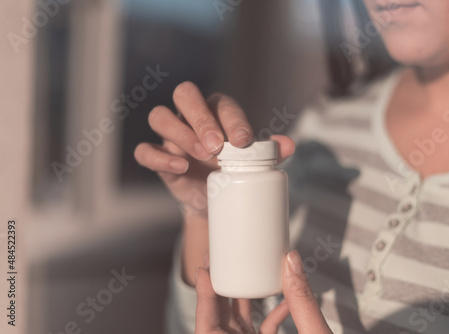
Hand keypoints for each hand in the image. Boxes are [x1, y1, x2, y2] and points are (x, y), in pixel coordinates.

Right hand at [134, 81, 294, 215]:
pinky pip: (145, 150)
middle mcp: (190, 118)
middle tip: (217, 145)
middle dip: (200, 117)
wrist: (215, 201)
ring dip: (180, 133)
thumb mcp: (253, 162)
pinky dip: (159, 157)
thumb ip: (270, 151)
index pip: (219, 102)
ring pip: (160, 116)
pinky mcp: (159, 157)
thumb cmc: (234, 172)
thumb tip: (290, 144)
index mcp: (216, 112)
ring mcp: (171, 136)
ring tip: (202, 156)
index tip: (243, 141)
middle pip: (185, 95)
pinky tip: (179, 166)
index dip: (231, 119)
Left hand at [195, 250, 332, 333]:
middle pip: (222, 320)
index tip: (205, 266)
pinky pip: (264, 333)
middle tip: (222, 258)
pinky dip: (271, 315)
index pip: (207, 325)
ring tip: (247, 269)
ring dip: (245, 298)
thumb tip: (291, 261)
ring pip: (242, 325)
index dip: (204, 293)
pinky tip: (282, 299)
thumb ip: (301, 303)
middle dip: (222, 288)